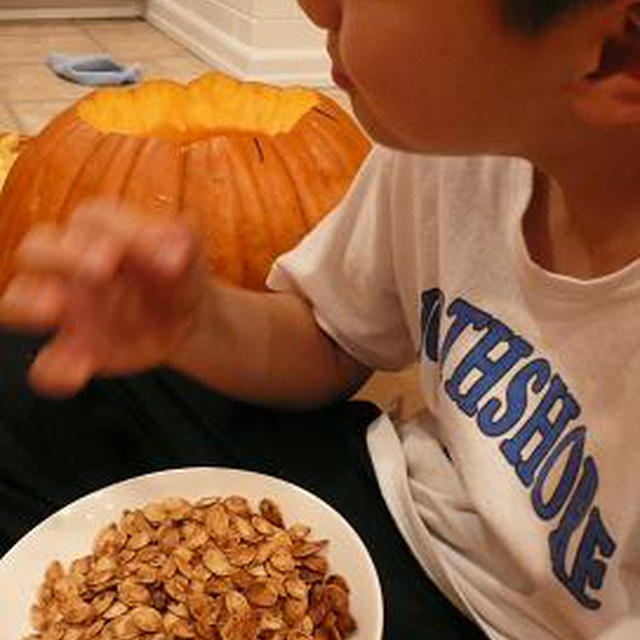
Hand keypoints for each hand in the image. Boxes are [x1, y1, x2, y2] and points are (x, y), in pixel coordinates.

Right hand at [0, 201, 210, 396]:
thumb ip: (183, 237)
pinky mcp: (74, 350)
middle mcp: (70, 266)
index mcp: (99, 232)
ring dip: (29, 302)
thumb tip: (177, 237)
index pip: (92, 219)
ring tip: (58, 308)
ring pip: (16, 299)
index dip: (123, 231)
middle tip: (103, 270)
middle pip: (36, 248)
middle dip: (63, 256)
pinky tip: (80, 371)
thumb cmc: (179, 274)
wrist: (189, 318)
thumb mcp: (190, 250)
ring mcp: (66, 310)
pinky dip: (54, 371)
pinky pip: (45, 366)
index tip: (161, 254)